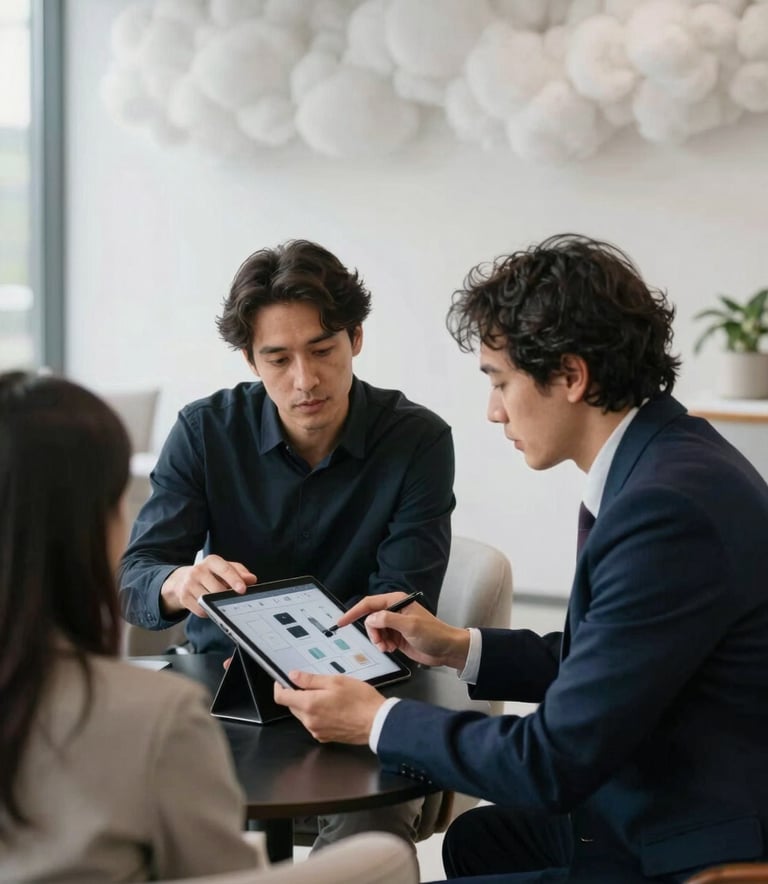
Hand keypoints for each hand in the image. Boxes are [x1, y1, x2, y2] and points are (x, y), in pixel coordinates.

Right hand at [160, 554, 256, 617]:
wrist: (183, 580)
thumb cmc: (210, 574)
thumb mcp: (225, 568)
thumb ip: (240, 572)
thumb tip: (252, 579)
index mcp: (211, 561)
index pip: (225, 569)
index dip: (234, 580)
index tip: (242, 589)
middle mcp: (198, 570)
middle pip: (217, 588)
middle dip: (226, 595)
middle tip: (231, 597)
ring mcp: (189, 584)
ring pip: (209, 600)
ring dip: (217, 604)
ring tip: (218, 599)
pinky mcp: (183, 597)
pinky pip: (201, 610)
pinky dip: (209, 611)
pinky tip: (209, 605)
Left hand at [273, 672, 385, 743]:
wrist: (377, 722)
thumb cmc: (360, 700)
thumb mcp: (335, 681)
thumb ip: (310, 680)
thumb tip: (293, 676)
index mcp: (309, 705)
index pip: (281, 697)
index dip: (279, 686)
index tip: (283, 680)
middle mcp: (309, 721)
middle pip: (292, 705)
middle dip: (297, 694)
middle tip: (314, 684)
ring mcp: (317, 731)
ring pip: (303, 714)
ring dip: (308, 704)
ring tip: (329, 695)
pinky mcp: (325, 737)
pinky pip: (314, 723)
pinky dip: (317, 714)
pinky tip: (333, 707)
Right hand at [353, 596, 468, 670]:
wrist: (447, 649)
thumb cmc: (433, 634)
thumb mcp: (410, 626)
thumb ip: (388, 620)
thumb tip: (370, 618)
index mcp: (397, 601)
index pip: (369, 603)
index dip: (353, 612)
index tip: (341, 622)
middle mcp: (394, 610)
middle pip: (370, 618)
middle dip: (372, 632)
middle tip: (381, 643)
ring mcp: (395, 624)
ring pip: (374, 630)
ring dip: (378, 641)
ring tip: (388, 647)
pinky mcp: (396, 636)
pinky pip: (381, 639)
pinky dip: (383, 645)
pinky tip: (392, 648)